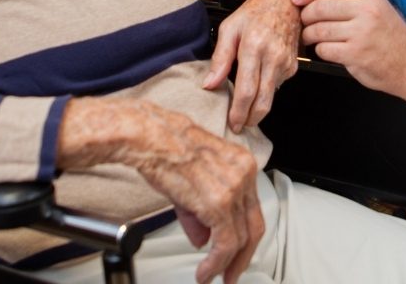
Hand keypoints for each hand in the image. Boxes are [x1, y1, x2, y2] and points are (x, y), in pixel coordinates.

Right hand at [58, 98, 264, 283]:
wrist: (152, 136)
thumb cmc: (167, 148)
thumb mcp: (192, 178)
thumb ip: (201, 212)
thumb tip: (203, 239)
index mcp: (242, 163)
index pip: (252, 209)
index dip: (245, 236)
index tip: (237, 253)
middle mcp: (244, 173)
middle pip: (253, 226)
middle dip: (243, 257)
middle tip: (232, 274)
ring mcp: (233, 188)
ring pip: (241, 238)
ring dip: (226, 265)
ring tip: (212, 276)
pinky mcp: (219, 203)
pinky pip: (225, 243)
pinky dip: (217, 263)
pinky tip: (205, 271)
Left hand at [204, 0, 300, 131]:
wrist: (284, 1)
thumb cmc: (255, 12)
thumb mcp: (229, 28)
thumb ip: (220, 57)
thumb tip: (209, 84)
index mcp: (254, 47)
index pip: (247, 90)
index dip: (239, 112)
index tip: (232, 123)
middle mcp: (273, 57)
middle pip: (262, 102)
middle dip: (250, 119)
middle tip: (239, 125)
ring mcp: (285, 63)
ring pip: (271, 97)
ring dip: (258, 108)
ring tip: (245, 109)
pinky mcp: (293, 67)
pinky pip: (277, 86)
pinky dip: (266, 91)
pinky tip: (258, 84)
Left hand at [292, 0, 405, 93]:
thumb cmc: (391, 38)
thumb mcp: (377, 8)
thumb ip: (350, 0)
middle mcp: (366, 12)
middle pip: (321, 6)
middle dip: (306, 14)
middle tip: (304, 20)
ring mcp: (361, 34)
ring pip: (319, 29)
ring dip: (309, 34)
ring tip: (311, 37)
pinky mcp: (356, 55)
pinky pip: (324, 49)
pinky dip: (320, 50)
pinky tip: (326, 50)